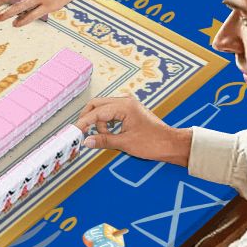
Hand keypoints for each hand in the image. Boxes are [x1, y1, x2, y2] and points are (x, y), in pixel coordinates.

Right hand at [76, 95, 192, 166]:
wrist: (172, 144)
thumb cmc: (153, 143)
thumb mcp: (125, 143)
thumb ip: (103, 140)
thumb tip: (86, 141)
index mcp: (124, 106)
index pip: (96, 112)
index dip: (83, 122)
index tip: (74, 131)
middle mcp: (125, 101)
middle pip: (97, 105)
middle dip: (88, 118)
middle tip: (82, 132)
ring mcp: (128, 105)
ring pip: (103, 108)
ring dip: (99, 122)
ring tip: (102, 137)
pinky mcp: (130, 111)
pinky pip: (111, 112)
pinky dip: (106, 122)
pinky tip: (109, 133)